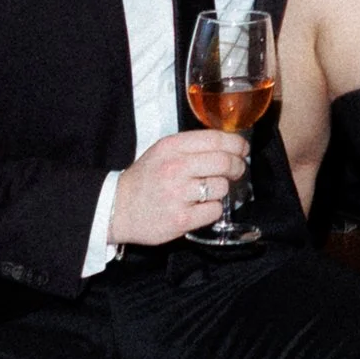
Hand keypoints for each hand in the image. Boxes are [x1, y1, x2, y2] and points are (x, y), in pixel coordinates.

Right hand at [110, 133, 246, 245]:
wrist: (116, 208)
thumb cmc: (144, 179)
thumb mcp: (162, 151)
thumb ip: (191, 146)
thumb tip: (228, 145)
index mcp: (172, 147)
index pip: (216, 139)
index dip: (236, 144)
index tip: (243, 150)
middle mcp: (175, 168)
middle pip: (224, 162)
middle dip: (237, 166)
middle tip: (237, 170)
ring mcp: (178, 195)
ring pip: (221, 187)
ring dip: (222, 189)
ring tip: (211, 191)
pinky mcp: (180, 219)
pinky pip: (214, 211)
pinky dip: (213, 210)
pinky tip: (202, 207)